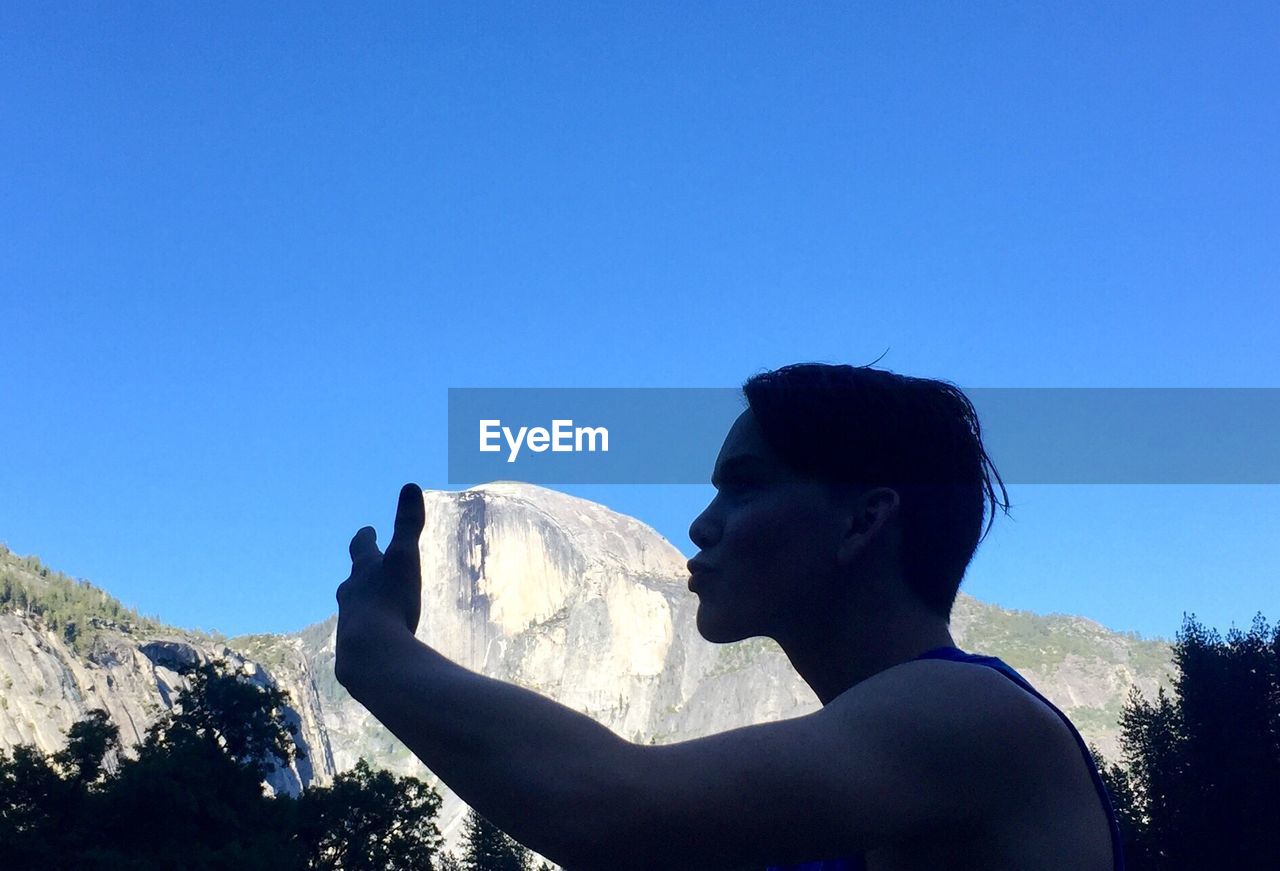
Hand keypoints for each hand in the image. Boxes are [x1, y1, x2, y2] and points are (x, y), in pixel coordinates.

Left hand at [335, 483, 425, 681]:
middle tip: (363, 567)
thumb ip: (408, 524)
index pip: (361, 549)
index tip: (366, 530)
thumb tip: (410, 486)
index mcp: (363, 572)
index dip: (365, 539)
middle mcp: (351, 595)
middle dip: (360, 572)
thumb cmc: (390, 602)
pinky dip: (369, 632)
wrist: (370, 654)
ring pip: (354, 608)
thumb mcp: (405, 558)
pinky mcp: (354, 650)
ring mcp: (350, 624)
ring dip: (362, 603)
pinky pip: (362, 636)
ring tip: (370, 605)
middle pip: (353, 579)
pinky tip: (377, 641)